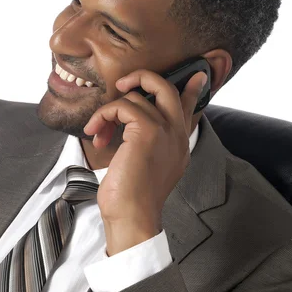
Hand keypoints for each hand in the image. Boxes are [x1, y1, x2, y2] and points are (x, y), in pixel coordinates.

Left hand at [83, 69, 206, 255]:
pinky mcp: (148, 130)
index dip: (192, 89)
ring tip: (98, 131)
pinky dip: (104, 116)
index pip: (190, 108)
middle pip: (167, 88)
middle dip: (143, 78)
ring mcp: (166, 130)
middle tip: (123, 84)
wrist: (132, 216)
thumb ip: (146, 142)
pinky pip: (123, 106)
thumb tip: (133, 126)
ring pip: (136, 98)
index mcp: (179, 143)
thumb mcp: (144, 165)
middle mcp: (177, 134)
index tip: (197, 76)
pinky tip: (95, 133)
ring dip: (109, 111)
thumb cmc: (132, 197)